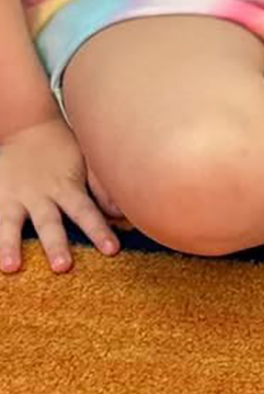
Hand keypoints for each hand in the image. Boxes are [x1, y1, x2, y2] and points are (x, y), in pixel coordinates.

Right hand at [0, 118, 122, 274]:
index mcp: (65, 187)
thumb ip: (101, 187)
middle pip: (48, 222)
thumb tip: (122, 212)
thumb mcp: (86, 161)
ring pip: (9, 223)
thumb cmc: (63, 150)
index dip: (98, 230)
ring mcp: (11, 196)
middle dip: (55, 245)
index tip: (112, 250)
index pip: (85, 212)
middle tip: (63, 267)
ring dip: (9, 245)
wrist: (26, 126)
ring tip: (10, 267)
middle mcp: (38, 195)